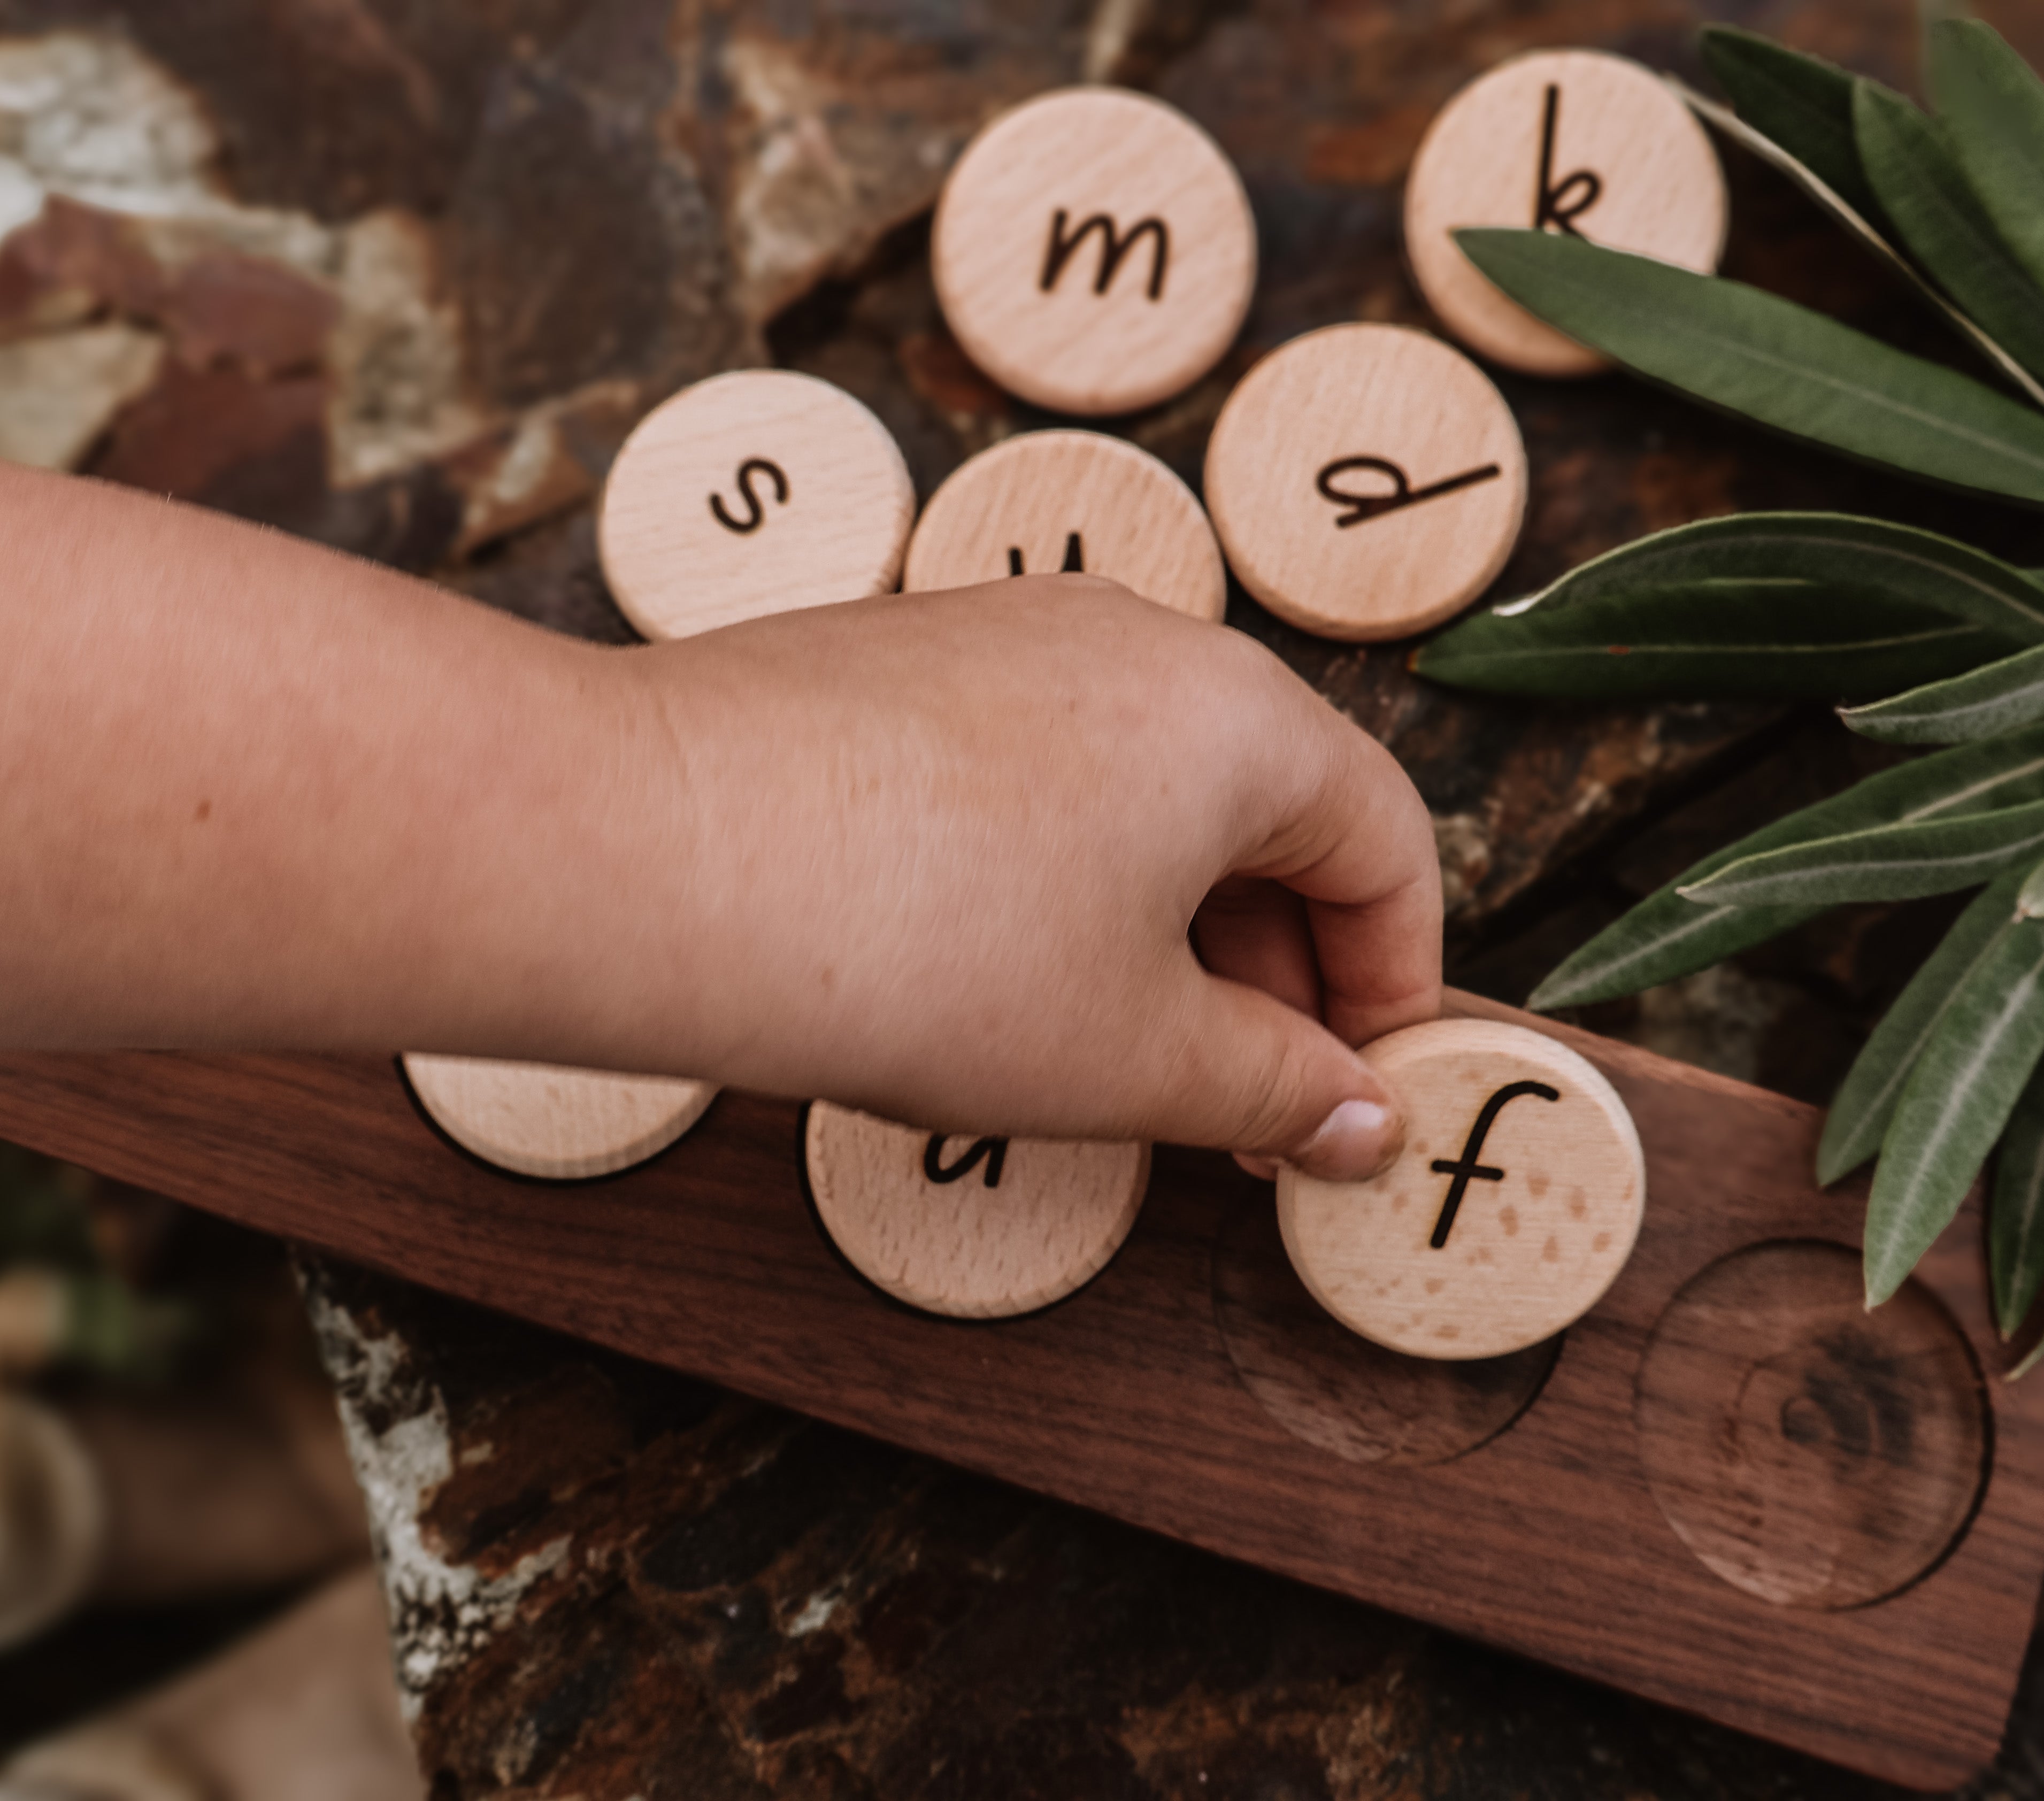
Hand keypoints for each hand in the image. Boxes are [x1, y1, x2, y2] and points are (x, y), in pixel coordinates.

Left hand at [610, 576, 1440, 1178]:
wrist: (651, 854)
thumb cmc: (911, 945)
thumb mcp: (1132, 1057)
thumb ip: (1273, 1088)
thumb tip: (1352, 1118)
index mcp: (1235, 712)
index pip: (1385, 843)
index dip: (1392, 988)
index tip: (1359, 1095)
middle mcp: (1132, 639)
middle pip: (1268, 811)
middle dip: (1276, 973)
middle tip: (1248, 1109)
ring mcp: (1003, 635)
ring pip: (1145, 795)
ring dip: (1166, 933)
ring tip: (1123, 1060)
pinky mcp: (896, 665)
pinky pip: (1035, 774)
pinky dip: (1060, 881)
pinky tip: (998, 982)